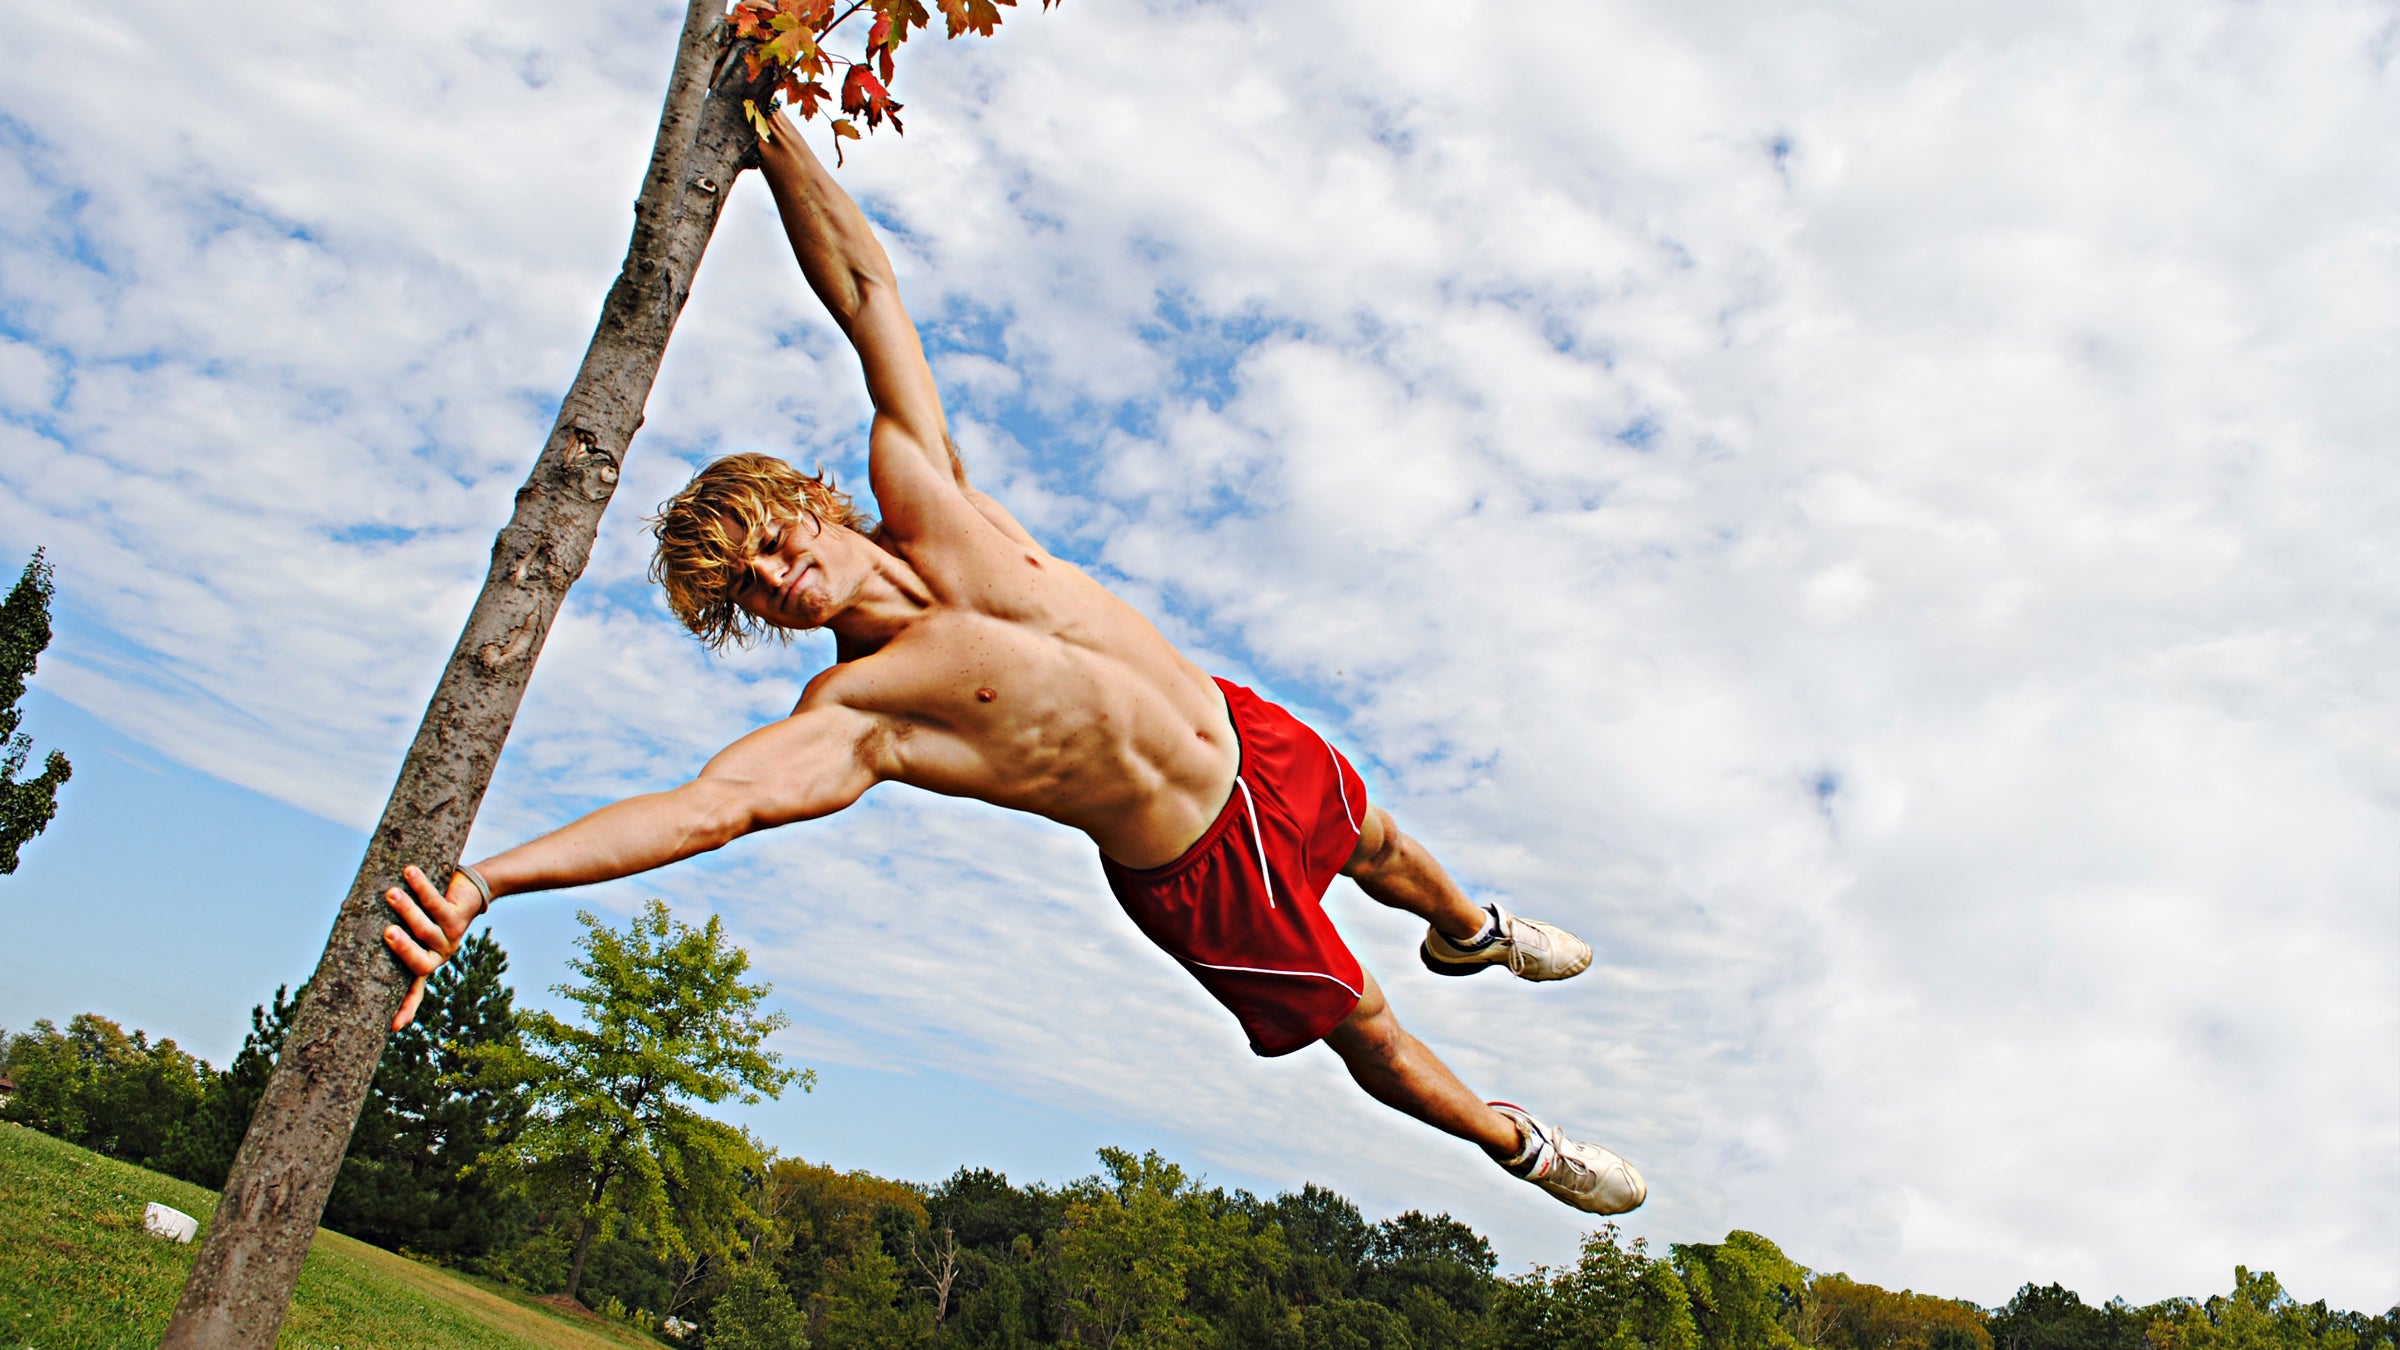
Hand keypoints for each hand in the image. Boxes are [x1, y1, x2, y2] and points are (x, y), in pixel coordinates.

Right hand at [382, 864, 482, 1030]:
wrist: (472, 890)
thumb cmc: (427, 907)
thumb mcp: (407, 922)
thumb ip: (383, 925)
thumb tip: (341, 911)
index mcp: (425, 962)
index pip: (413, 990)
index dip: (405, 1008)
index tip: (394, 1027)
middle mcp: (438, 955)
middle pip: (420, 962)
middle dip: (404, 949)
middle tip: (386, 934)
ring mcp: (450, 937)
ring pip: (427, 929)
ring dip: (408, 910)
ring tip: (391, 894)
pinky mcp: (458, 917)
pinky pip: (437, 903)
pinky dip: (422, 887)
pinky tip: (410, 872)